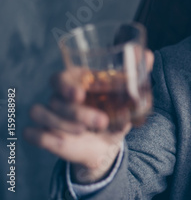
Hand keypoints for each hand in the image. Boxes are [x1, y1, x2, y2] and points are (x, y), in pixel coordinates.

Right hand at [24, 50, 153, 183]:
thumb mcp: (126, 97)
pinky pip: (32, 133)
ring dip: (64, 123)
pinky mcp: (44, 134)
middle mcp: (59, 96)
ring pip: (42, 112)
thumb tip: (147, 54)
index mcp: (76, 82)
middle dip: (76, 112)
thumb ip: (136, 74)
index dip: (65, 85)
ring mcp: (49, 114)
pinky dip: (44, 136)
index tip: (81, 94)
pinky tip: (62, 141)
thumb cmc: (113, 113)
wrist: (106, 145)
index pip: (60, 77)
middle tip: (101, 121)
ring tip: (89, 131)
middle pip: (56, 98)